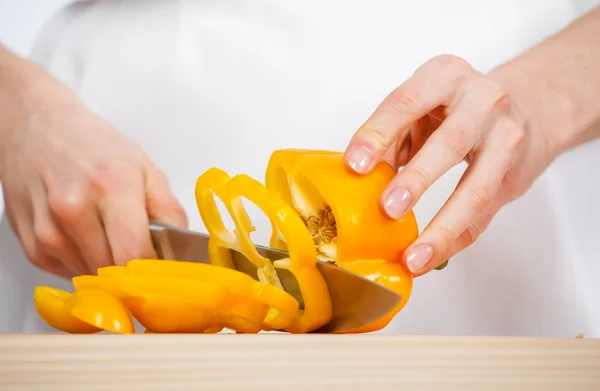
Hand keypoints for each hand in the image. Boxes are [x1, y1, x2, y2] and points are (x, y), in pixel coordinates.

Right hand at [0, 77, 186, 277]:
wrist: (38, 128)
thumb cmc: (94, 146)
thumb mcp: (145, 168)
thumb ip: (169, 211)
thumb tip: (182, 251)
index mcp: (112, 187)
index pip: (135, 255)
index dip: (153, 269)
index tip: (163, 268)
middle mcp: (74, 209)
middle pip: (113, 271)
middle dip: (132, 269)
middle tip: (138, 248)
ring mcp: (48, 229)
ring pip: (91, 276)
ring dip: (106, 266)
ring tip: (107, 233)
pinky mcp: (32, 244)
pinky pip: (68, 273)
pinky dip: (83, 263)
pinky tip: (84, 236)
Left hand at [343, 54, 556, 275]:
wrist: (530, 103)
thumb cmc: (458, 105)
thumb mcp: (422, 104)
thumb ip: (391, 135)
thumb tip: (358, 177)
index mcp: (446, 76)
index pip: (407, 101)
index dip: (379, 133)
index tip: (354, 164)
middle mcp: (482, 101)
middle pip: (451, 142)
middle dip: (418, 178)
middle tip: (388, 208)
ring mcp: (506, 139)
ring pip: (477, 188)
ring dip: (443, 226)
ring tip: (413, 255)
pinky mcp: (515, 176)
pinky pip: (484, 215)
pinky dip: (454, 240)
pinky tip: (429, 258)